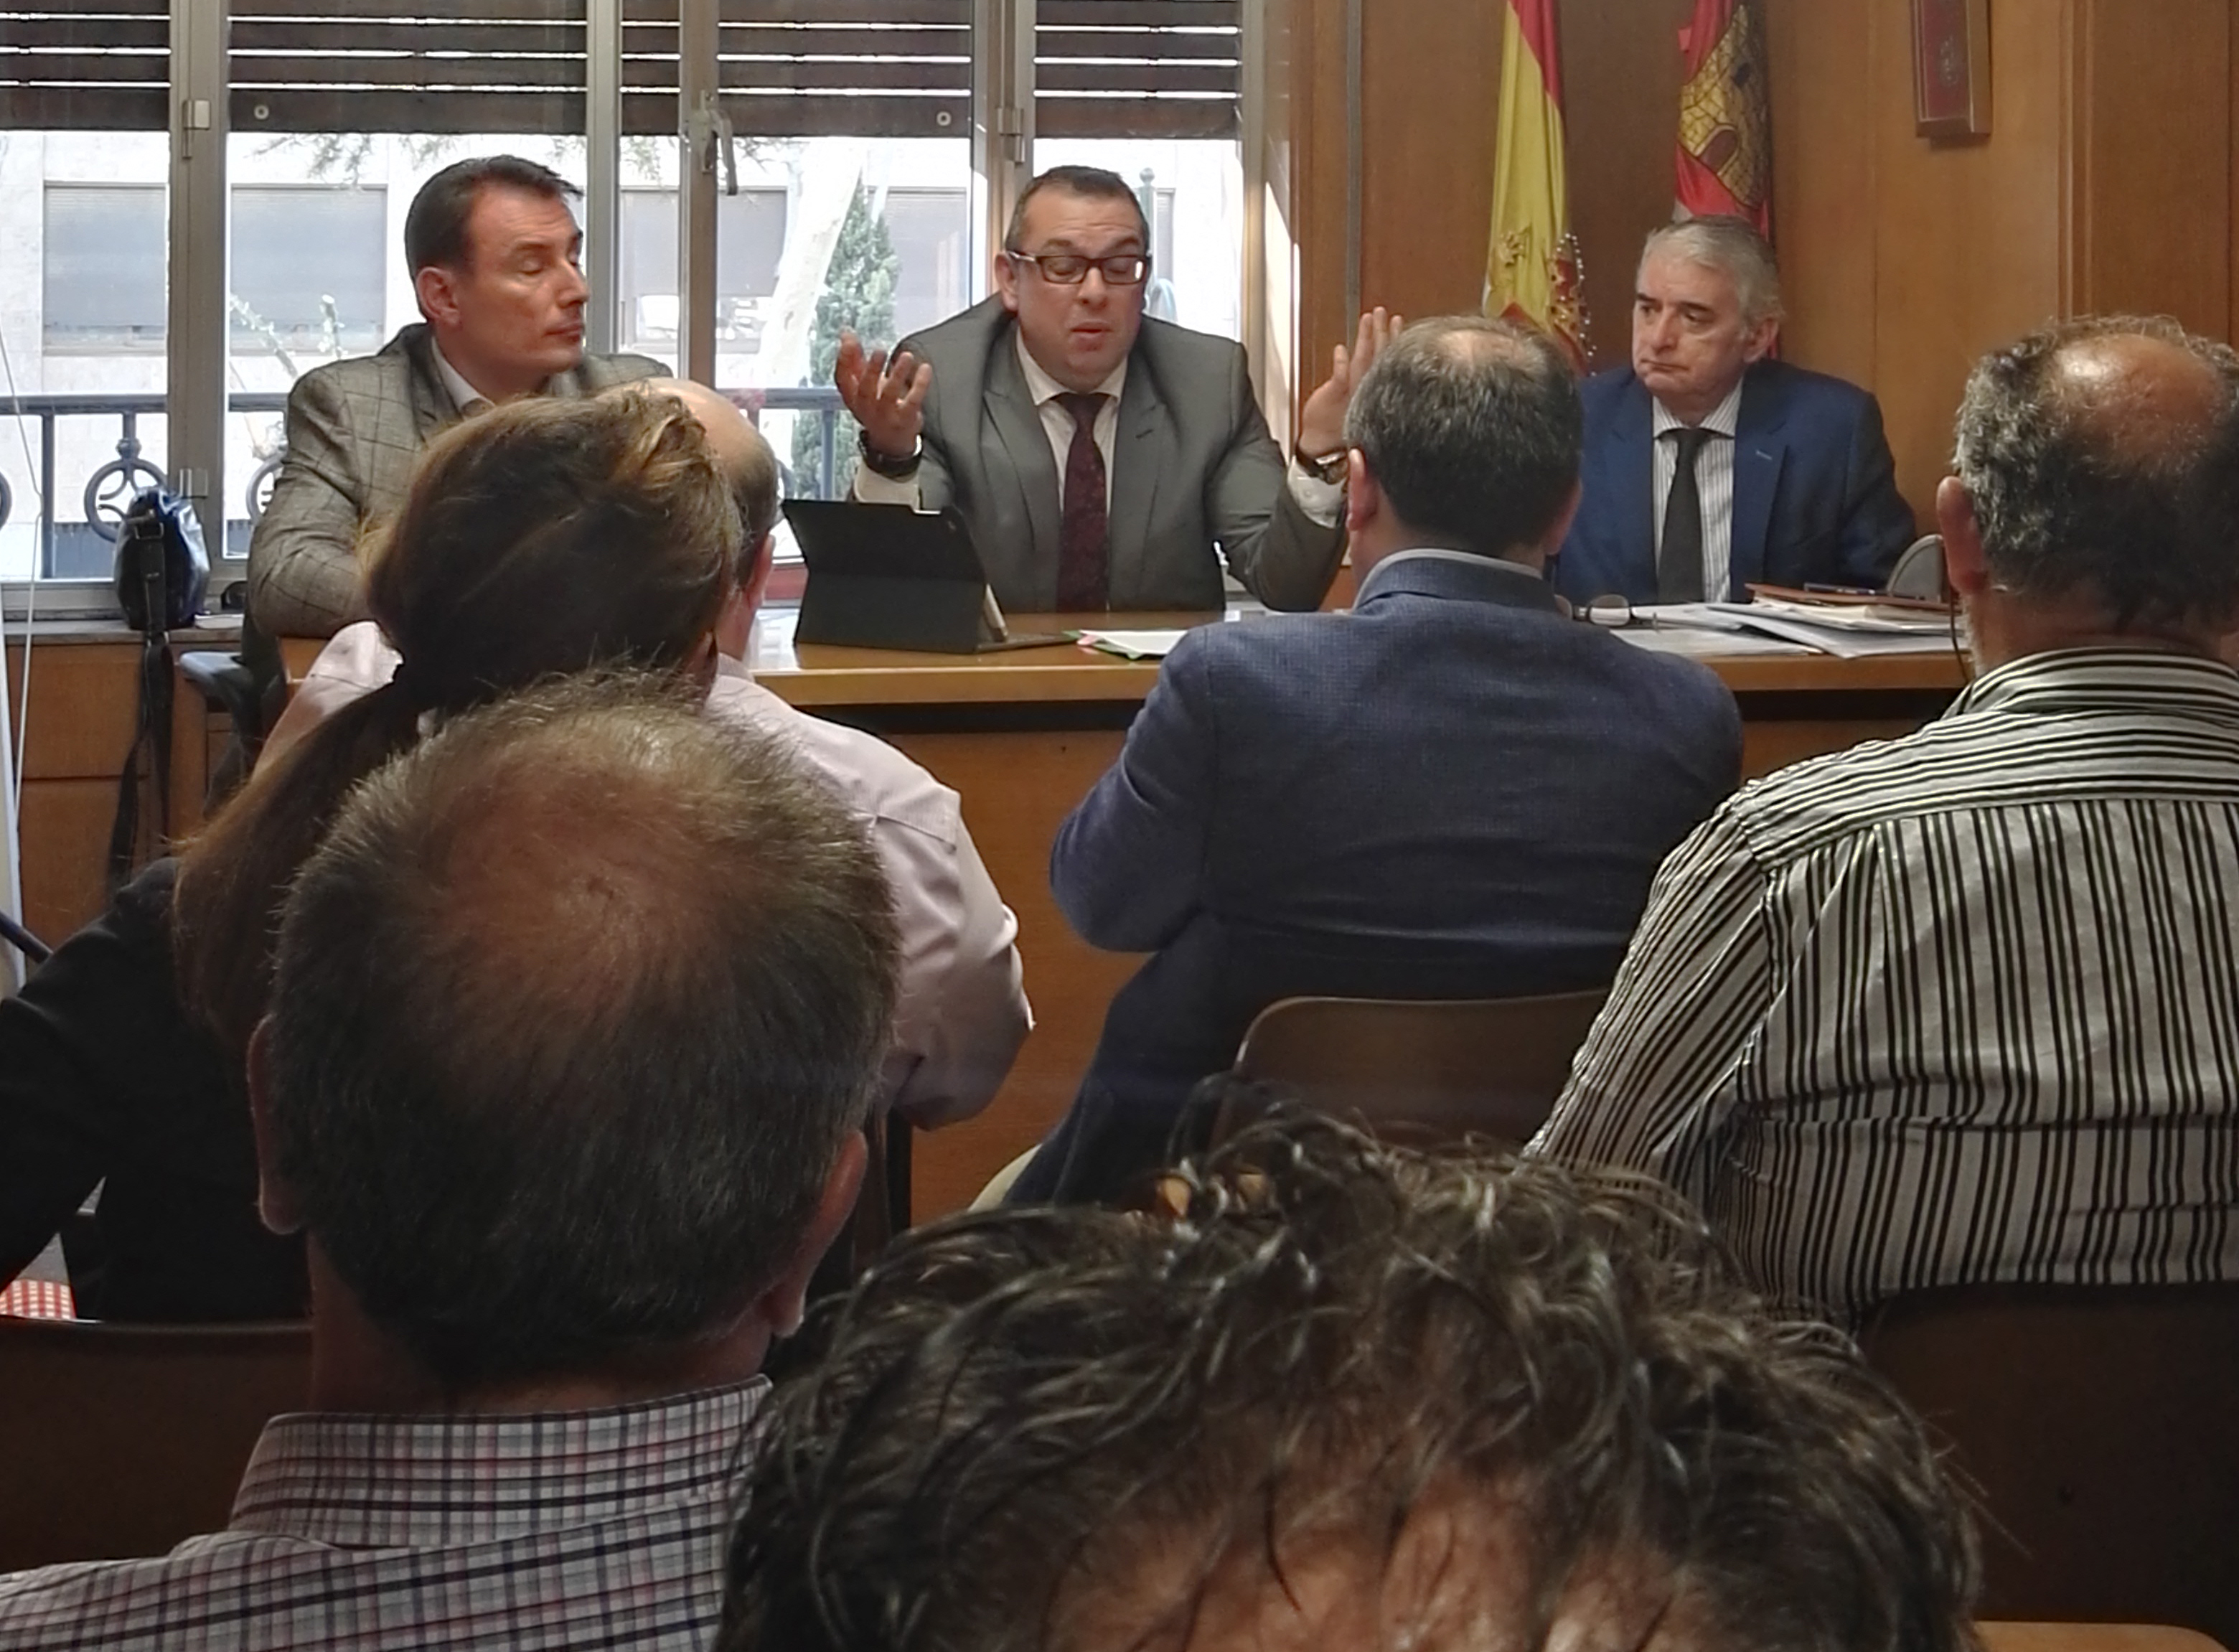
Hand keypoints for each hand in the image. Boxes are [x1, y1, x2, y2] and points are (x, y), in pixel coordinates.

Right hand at [834, 328, 931, 460]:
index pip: (842, 379)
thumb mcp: (863, 386)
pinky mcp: (905, 419)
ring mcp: (886, 415)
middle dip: (871, 369)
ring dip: (898, 374)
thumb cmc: (876, 408)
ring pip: (890, 394)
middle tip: (879, 351)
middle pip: (865, 389)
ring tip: (906, 356)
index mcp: (853, 397)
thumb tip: (846, 334)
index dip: (844, 360)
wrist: (891, 442)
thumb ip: (855, 360)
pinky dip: (920, 384)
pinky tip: (924, 369)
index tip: (850, 341)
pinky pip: (913, 401)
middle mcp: (866, 407)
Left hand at [1294, 307, 1401, 460]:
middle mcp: (1367, 390)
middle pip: (1378, 357)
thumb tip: (1349, 352)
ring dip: (1366, 339)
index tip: (1397, 320)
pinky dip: (1341, 362)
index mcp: (1373, 390)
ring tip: (1370, 319)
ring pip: (1363, 362)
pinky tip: (1342, 349)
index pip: (1386, 360)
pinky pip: (1340, 377)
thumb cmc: (1336, 428)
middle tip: (1385, 313)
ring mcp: (1353, 393)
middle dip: (1382, 333)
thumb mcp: (1353, 402)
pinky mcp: (1335, 396)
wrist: (1322, 450)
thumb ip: (1352, 376)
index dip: (1391, 338)